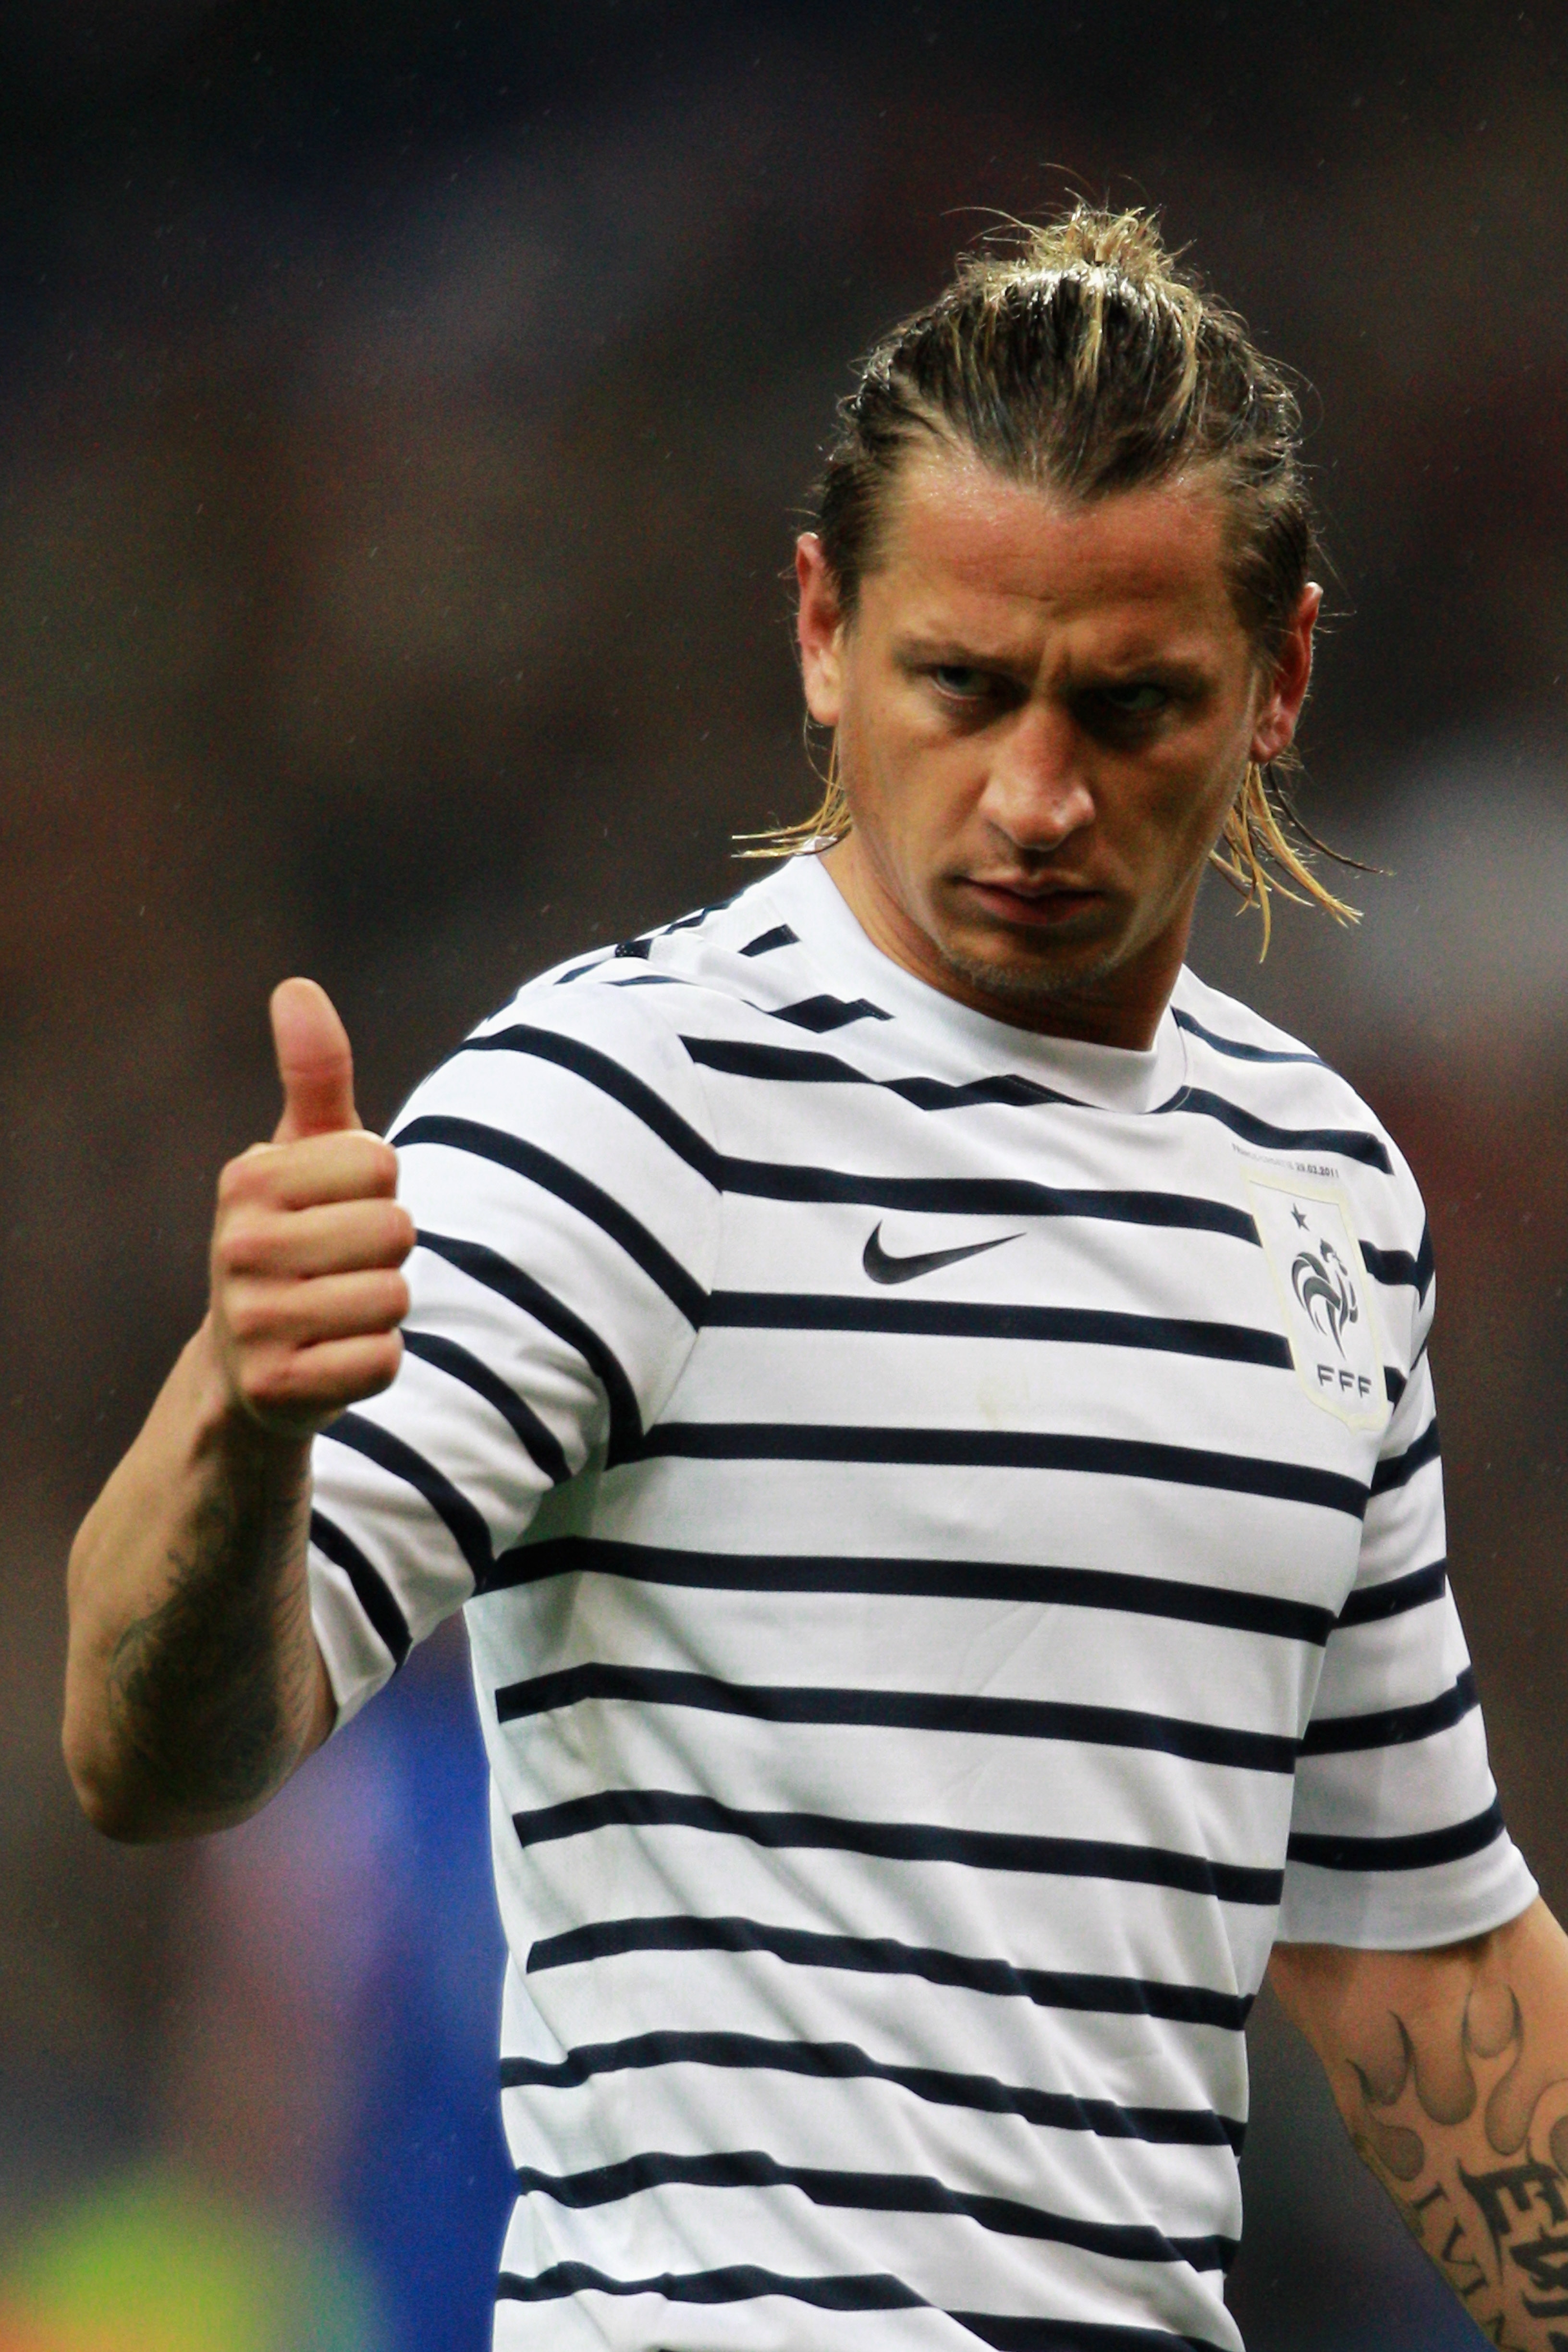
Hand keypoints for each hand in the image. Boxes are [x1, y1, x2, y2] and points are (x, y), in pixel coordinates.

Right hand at [208, 980, 414, 1436]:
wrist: (251, 1362)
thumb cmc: (299, 1235)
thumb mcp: (305, 1153)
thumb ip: (315, 1072)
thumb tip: (298, 986)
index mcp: (247, 1178)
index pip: (382, 1162)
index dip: (378, 1187)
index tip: (337, 1207)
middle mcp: (238, 1248)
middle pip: (396, 1228)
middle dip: (387, 1249)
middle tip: (340, 1266)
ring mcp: (253, 1323)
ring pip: (394, 1296)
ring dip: (384, 1306)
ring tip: (337, 1309)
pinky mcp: (278, 1389)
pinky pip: (383, 1360)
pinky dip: (377, 1360)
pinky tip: (335, 1356)